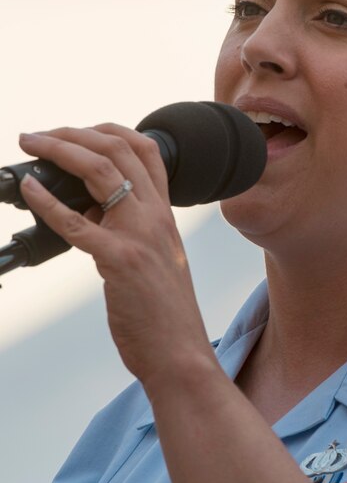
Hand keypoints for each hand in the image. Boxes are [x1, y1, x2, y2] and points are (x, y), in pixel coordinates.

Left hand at [18, 124, 216, 386]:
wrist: (180, 352)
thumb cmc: (164, 313)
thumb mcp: (154, 260)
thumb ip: (127, 230)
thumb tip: (89, 210)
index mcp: (165, 216)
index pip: (146, 151)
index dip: (109, 130)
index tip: (77, 131)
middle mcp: (156, 217)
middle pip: (119, 149)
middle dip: (73, 133)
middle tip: (40, 135)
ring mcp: (139, 236)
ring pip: (100, 171)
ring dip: (59, 150)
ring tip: (32, 145)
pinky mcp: (119, 261)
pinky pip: (76, 222)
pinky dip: (47, 201)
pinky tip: (30, 191)